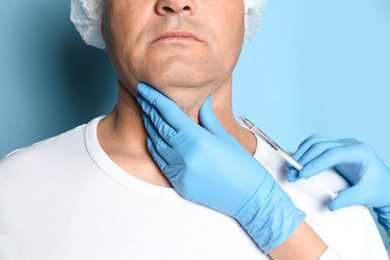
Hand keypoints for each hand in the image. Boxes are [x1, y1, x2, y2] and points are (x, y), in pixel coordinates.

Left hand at [136, 83, 305, 253]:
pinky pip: (161, 163)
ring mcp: (180, 171)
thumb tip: (202, 101)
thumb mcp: (225, 137)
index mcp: (198, 139)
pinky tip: (151, 139)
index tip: (145, 89)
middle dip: (150, 110)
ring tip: (145, 114)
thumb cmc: (242, 165)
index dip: (155, 99)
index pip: (170, 113)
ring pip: (157, 144)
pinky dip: (154, 149)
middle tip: (142, 97)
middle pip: (161, 127)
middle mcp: (185, 154)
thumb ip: (208, 118)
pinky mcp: (179, 184)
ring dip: (150, 128)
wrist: (249, 198)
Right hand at [286, 134, 389, 230]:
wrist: (385, 185)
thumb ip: (349, 198)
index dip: (316, 162)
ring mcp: (341, 145)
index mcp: (360, 152)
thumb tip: (331, 204)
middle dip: (304, 158)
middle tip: (292, 172)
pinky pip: (316, 145)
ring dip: (302, 153)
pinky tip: (298, 162)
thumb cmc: (380, 188)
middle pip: (321, 145)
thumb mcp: (368, 194)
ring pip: (316, 142)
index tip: (303, 173)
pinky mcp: (334, 149)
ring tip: (291, 168)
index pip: (333, 153)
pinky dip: (305, 152)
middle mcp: (349, 145)